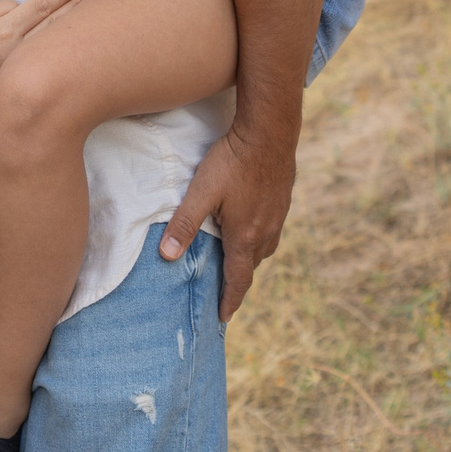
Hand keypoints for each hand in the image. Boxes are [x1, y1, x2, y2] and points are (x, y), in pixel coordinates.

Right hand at [0, 0, 86, 131]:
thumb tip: (20, 9)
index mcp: (8, 29)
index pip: (42, 6)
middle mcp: (22, 49)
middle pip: (56, 23)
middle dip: (76, 8)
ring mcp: (25, 69)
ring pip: (55, 44)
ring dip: (73, 28)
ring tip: (89, 17)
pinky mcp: (23, 84)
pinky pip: (47, 63)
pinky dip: (61, 52)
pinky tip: (70, 47)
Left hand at [161, 120, 294, 322]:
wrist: (271, 132)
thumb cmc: (233, 162)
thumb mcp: (202, 192)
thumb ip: (184, 224)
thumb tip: (167, 256)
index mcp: (245, 237)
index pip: (238, 280)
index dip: (229, 301)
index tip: (223, 318)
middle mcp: (265, 233)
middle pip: (251, 266)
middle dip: (237, 279)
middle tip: (223, 289)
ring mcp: (278, 217)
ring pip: (263, 248)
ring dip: (249, 258)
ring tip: (234, 260)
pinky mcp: (283, 202)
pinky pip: (271, 231)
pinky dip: (258, 238)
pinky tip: (249, 226)